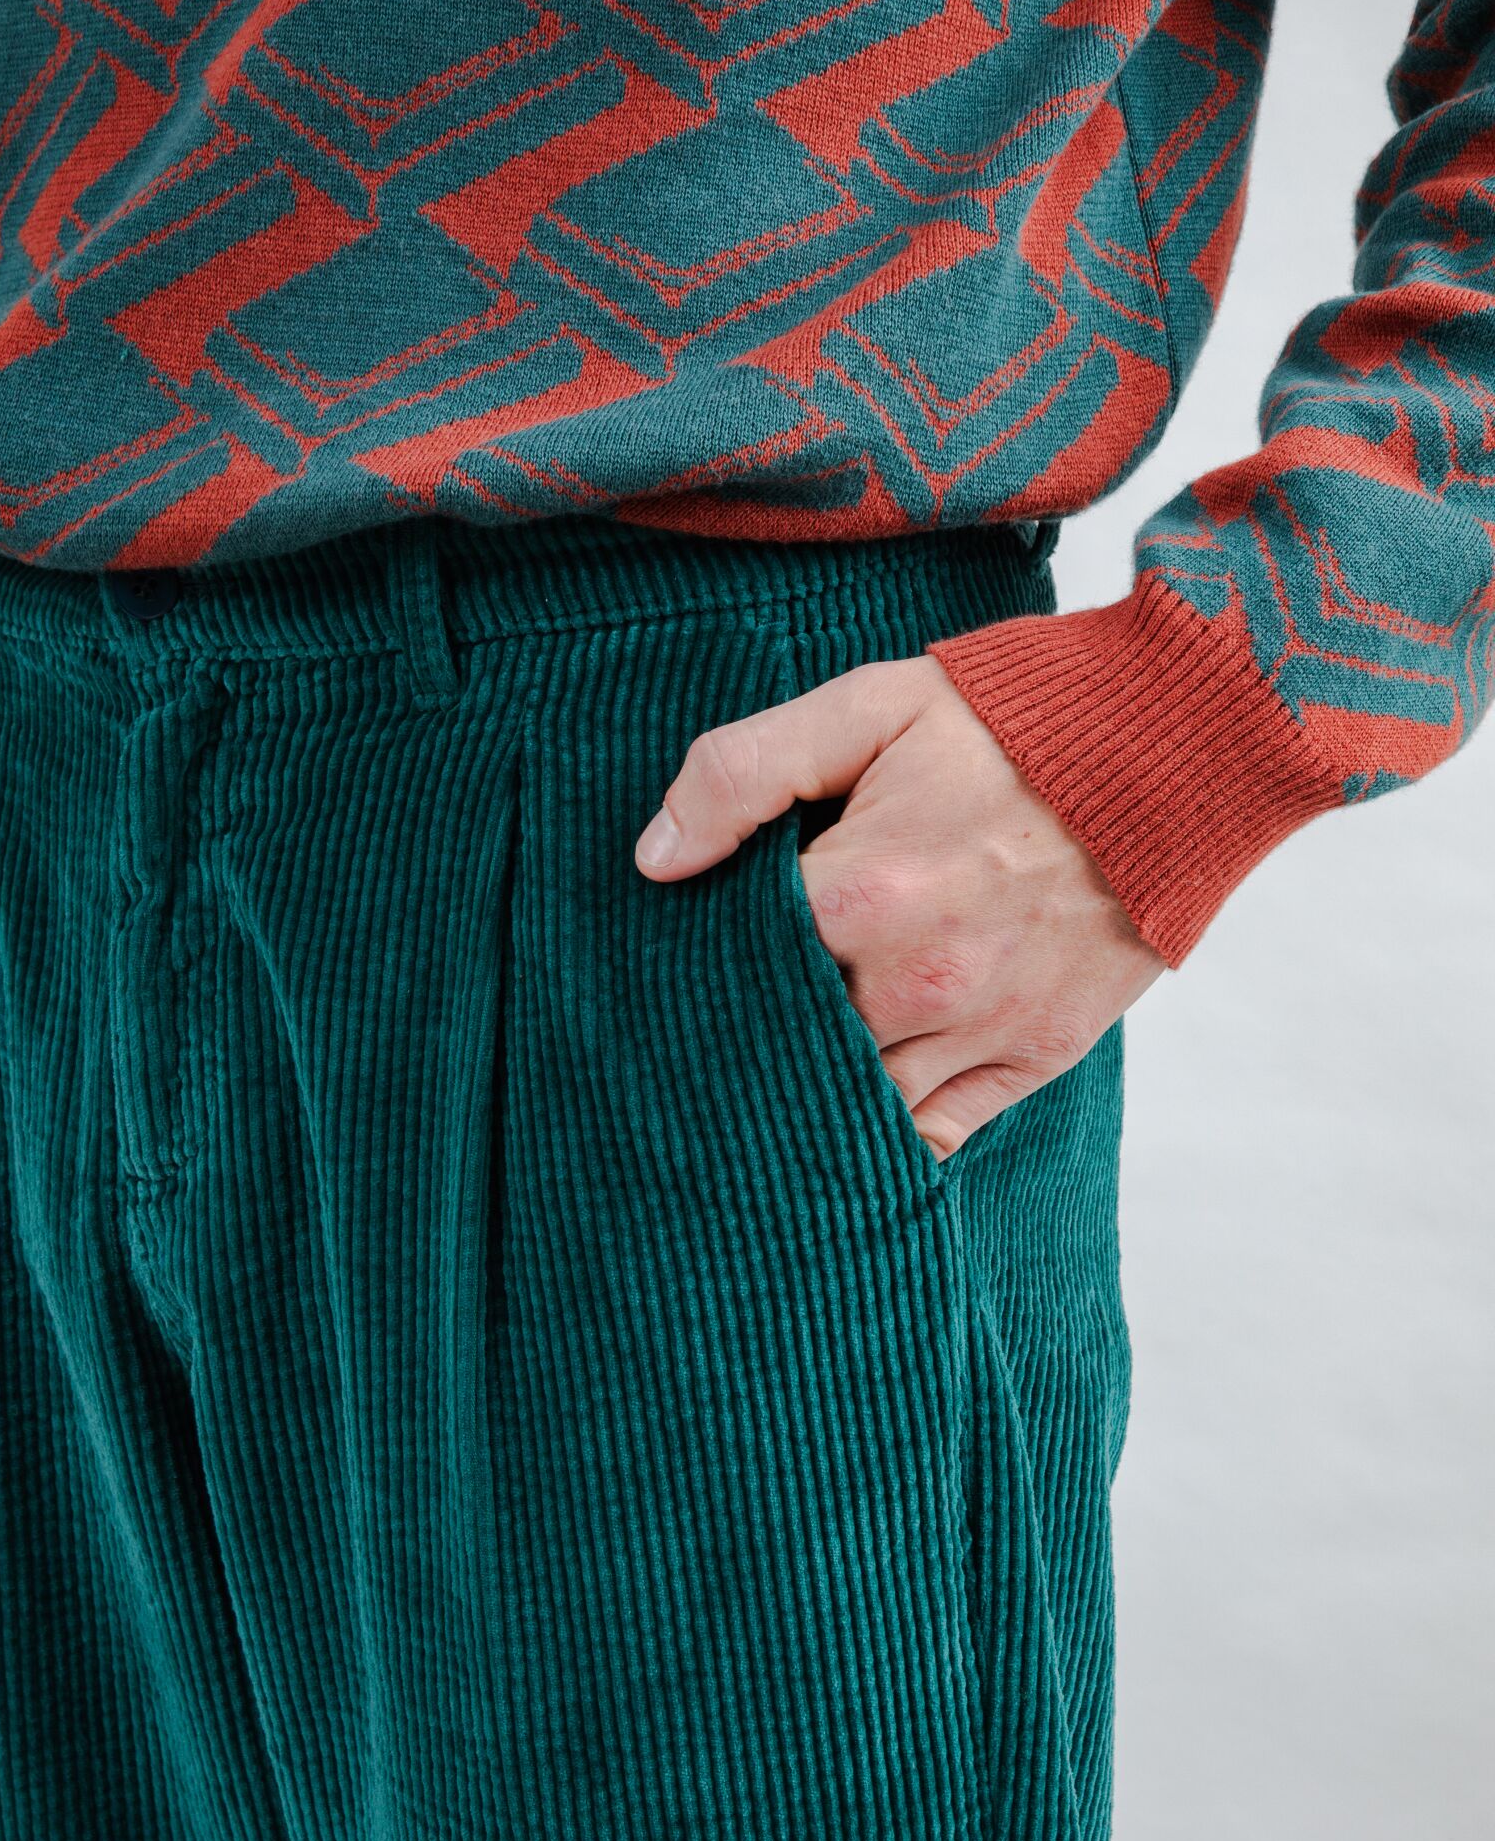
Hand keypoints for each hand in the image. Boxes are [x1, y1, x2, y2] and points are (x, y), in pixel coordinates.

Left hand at [635, 652, 1163, 1158]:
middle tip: (696, 1033)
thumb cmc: (1017, 719)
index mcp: (859, 893)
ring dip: (803, 1091)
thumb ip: (746, 771)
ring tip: (759, 1078)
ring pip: (850, 1101)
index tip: (670, 966)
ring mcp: (979, 1027)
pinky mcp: (1035, 1053)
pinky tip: (840, 1122)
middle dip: (738, 1037)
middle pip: (782, 1044)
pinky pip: (931, 1131)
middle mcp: (913, 980)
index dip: (694, 966)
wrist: (1185, 746)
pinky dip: (882, 1134)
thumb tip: (656, 860)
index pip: (729, 967)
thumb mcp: (871, 706)